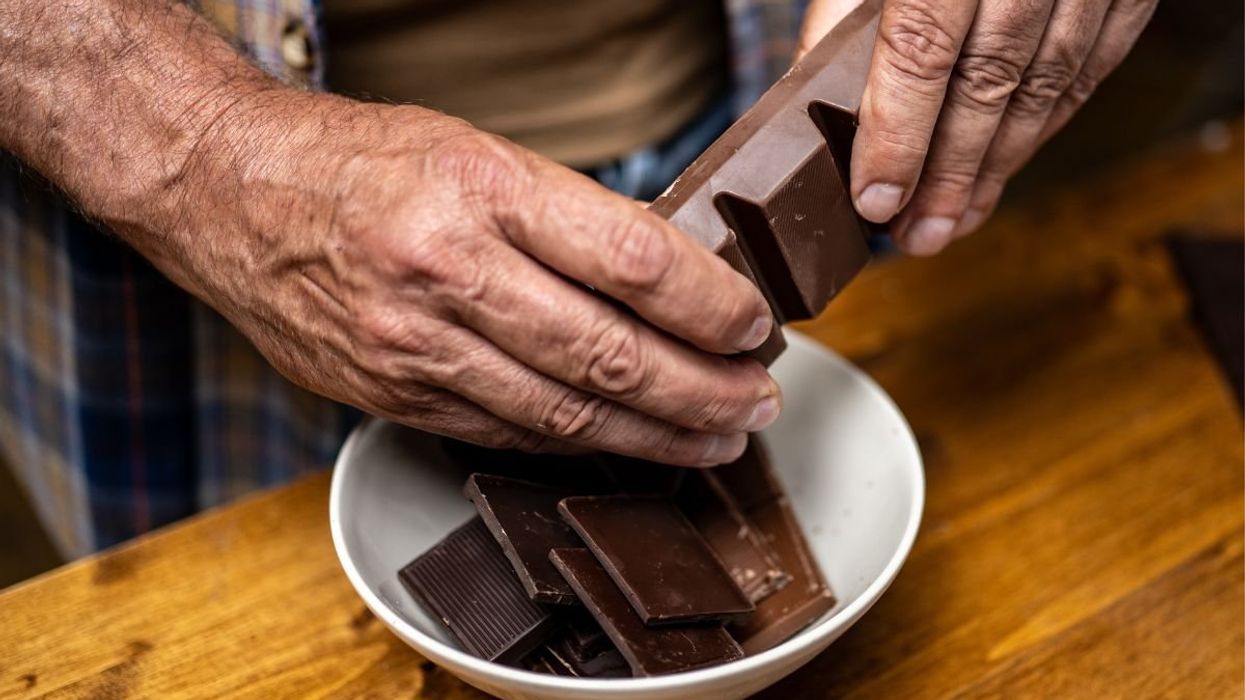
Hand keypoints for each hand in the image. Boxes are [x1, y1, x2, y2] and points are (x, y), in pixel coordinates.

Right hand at [185, 97, 779, 465]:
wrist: (228, 192)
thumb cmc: (360, 162)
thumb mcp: (472, 152)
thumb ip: (565, 218)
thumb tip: (666, 281)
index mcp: (480, 190)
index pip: (632, 260)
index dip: (711, 304)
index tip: (754, 325)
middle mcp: (447, 271)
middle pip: (611, 356)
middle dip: (704, 390)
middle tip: (758, 401)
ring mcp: (415, 345)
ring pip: (566, 416)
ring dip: (659, 437)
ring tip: (716, 440)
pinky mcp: (391, 396)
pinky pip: (507, 435)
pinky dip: (579, 447)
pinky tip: (627, 446)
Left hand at [799, 0, 1157, 253]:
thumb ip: (845, 16)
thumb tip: (815, 106)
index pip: (923, 50)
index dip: (898, 135)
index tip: (876, 200)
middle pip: (990, 83)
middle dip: (948, 174)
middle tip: (918, 237)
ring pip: (1048, 85)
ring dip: (999, 166)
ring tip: (955, 221)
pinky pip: (1092, 66)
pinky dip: (1048, 124)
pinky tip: (1008, 165)